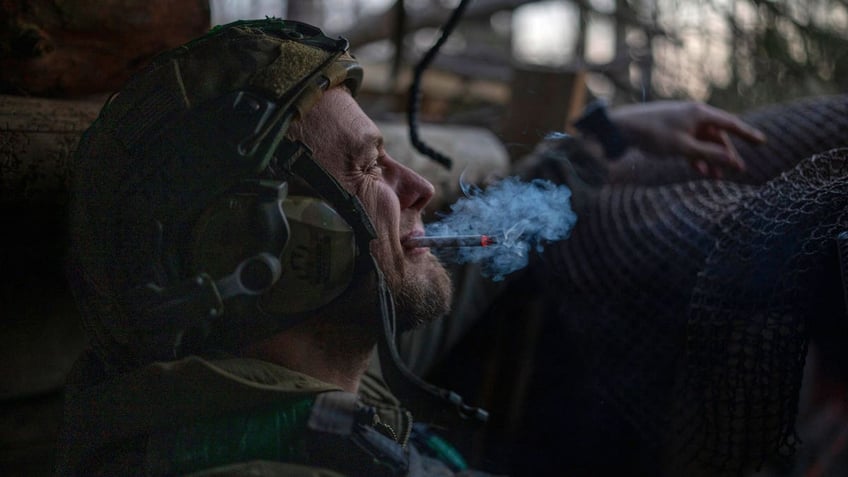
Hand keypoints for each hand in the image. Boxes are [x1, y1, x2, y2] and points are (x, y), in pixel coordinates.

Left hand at [609, 101, 766, 178]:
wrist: (621, 127)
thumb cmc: (653, 134)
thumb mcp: (684, 148)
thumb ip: (710, 154)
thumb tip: (734, 160)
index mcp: (699, 113)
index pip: (730, 124)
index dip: (747, 134)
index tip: (762, 142)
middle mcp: (693, 114)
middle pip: (716, 135)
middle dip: (725, 153)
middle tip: (734, 171)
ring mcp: (681, 122)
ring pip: (702, 141)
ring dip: (710, 158)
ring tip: (715, 176)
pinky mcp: (671, 130)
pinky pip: (690, 143)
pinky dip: (696, 155)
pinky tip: (699, 170)